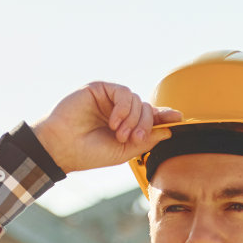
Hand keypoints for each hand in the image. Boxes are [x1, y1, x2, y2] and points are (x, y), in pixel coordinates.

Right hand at [30, 83, 182, 174]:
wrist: (63, 147)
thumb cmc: (89, 153)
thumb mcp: (124, 151)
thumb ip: (147, 140)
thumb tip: (169, 130)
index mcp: (126, 125)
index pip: (150, 117)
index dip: (165, 116)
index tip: (179, 117)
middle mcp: (119, 111)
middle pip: (147, 108)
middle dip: (146, 123)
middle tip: (135, 138)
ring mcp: (109, 99)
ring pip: (137, 100)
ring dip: (133, 119)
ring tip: (119, 134)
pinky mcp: (99, 89)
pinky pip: (124, 92)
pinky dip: (124, 108)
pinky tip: (114, 122)